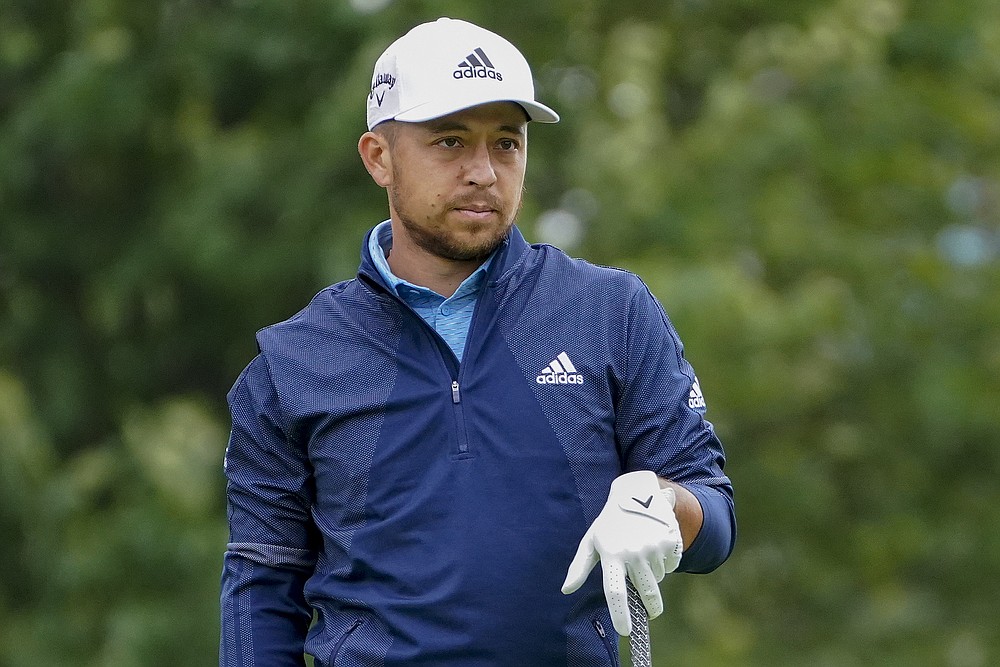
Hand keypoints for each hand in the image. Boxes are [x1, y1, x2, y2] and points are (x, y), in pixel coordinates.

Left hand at [561, 471, 682, 635]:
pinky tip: (655, 547)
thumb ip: (579, 567)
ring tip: (643, 556)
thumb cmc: (609, 523)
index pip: (615, 591)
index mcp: (611, 554)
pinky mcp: (670, 540)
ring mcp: (653, 546)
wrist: (636, 493)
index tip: (626, 631)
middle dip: (650, 608)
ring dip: (653, 576)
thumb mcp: (592, 540)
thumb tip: (566, 590)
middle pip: (645, 592)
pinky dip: (665, 563)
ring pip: (658, 579)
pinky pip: (671, 566)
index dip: (621, 614)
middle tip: (649, 613)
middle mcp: (633, 552)